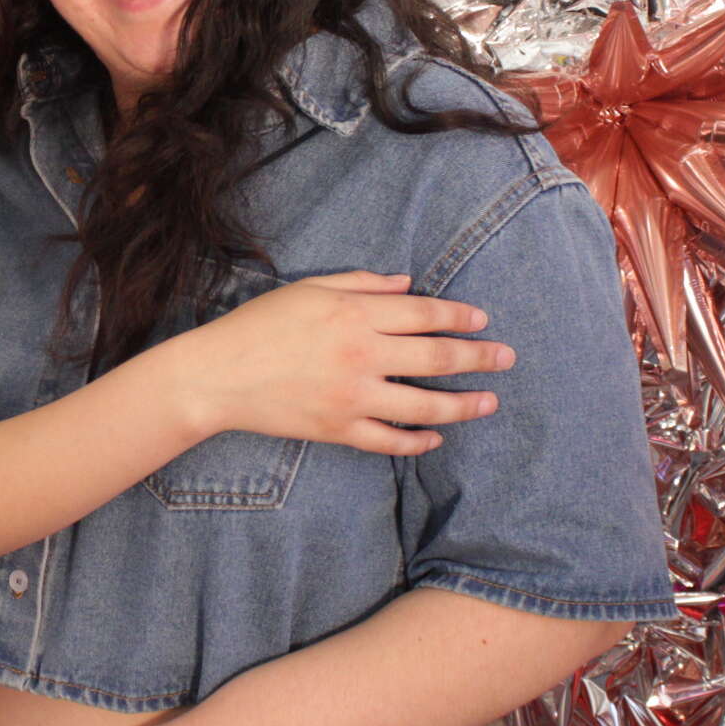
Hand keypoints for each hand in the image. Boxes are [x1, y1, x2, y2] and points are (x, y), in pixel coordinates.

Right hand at [183, 272, 512, 455]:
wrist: (217, 375)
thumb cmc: (259, 324)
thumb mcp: (310, 288)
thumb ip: (362, 284)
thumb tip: (408, 284)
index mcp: (355, 315)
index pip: (424, 314)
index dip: (459, 317)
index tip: (482, 321)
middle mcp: (361, 356)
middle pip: (436, 357)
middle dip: (478, 357)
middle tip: (507, 358)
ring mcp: (352, 398)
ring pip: (424, 404)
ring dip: (463, 404)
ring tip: (489, 402)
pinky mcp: (339, 430)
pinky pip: (389, 441)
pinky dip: (417, 442)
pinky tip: (436, 438)